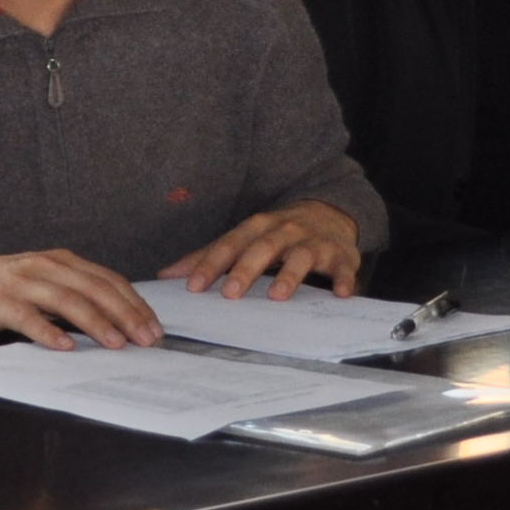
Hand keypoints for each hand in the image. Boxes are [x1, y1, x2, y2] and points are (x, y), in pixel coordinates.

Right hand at [0, 249, 162, 349]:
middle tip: (146, 339)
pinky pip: (27, 317)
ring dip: (95, 322)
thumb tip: (114, 321)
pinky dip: (48, 332)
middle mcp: (43, 266)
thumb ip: (71, 295)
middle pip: (93, 288)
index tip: (153, 327)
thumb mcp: (39, 284)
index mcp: (59, 260)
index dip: (134, 303)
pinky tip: (64, 347)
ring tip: (116, 343)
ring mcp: (20, 282)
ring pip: (67, 300)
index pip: (106, 280)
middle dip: (125, 314)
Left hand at [164, 202, 363, 302]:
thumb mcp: (245, 238)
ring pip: (301, 256)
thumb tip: (165, 275)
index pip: (230, 245)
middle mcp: (284, 231)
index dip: (211, 264)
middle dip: (245, 270)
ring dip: (290, 276)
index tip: (192, 286)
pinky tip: (342, 294)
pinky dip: (344, 279)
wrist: (330, 212)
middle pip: (262, 248)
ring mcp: (314, 242)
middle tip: (229, 294)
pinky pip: (344, 268)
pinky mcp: (341, 255)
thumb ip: (209, 256)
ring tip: (278, 296)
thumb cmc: (278, 233)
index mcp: (257, 228)